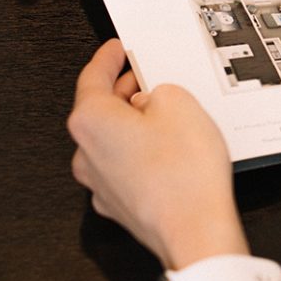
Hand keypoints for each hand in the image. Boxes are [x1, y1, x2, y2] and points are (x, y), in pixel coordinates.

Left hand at [68, 40, 248, 269]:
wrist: (195, 232)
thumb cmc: (184, 175)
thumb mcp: (179, 103)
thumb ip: (159, 91)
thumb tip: (153, 101)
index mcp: (90, 120)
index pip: (92, 76)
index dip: (108, 57)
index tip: (116, 49)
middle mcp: (86, 153)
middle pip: (100, 109)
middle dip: (124, 91)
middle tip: (147, 77)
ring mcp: (99, 183)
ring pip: (112, 140)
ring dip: (133, 124)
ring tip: (167, 116)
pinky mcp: (118, 204)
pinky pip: (124, 166)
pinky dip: (140, 153)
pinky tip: (167, 150)